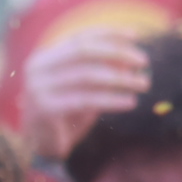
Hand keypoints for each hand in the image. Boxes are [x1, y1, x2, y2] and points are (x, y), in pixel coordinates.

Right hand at [18, 28, 148, 163]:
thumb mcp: (83, 89)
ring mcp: (39, 88)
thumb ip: (100, 72)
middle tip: (143, 61)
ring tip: (143, 83)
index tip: (136, 35)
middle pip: (84, 51)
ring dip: (120, 78)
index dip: (109, 34)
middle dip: (117, 52)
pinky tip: (130, 102)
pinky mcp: (46, 109)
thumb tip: (129, 58)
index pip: (80, 37)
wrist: (40, 147)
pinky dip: (112, 99)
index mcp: (45, 57)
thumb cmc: (66, 115)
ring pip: (88, 75)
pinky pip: (86, 100)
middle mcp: (38, 68)